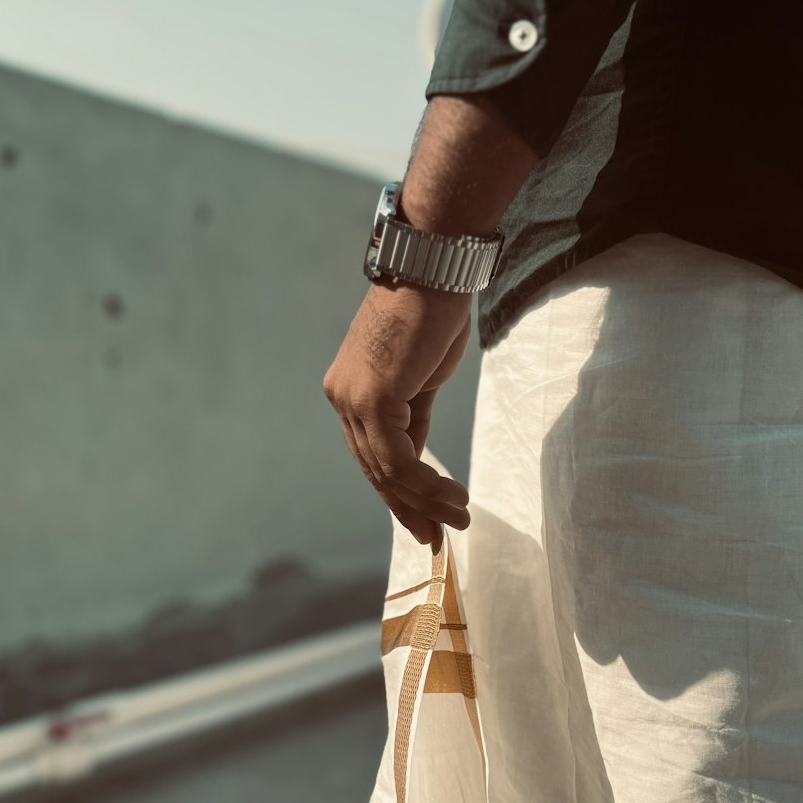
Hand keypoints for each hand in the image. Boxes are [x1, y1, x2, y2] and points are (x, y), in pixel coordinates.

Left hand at [322, 279, 472, 545]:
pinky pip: (398, 460)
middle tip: (443, 534)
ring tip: (459, 518)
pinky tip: (452, 495)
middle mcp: (342, 398)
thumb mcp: (423, 375)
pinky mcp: (373, 399)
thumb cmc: (433, 311)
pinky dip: (426, 484)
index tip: (427, 520)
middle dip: (411, 507)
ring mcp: (353, 399)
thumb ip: (414, 415)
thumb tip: (419, 456)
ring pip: (386, 471)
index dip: (400, 493)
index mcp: (350, 391)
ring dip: (426, 501)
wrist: (434, 268)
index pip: (372, 455)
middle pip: (375, 469)